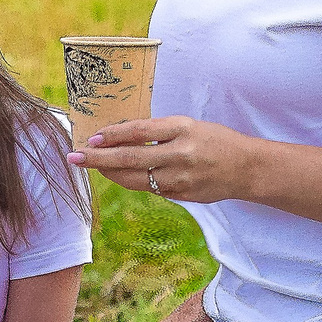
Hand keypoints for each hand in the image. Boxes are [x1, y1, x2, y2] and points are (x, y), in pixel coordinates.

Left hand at [75, 115, 264, 204]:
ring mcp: (180, 178)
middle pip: (130, 157)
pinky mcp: (181, 195)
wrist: (247, 168)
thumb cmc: (215, 141)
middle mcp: (180, 153)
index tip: (91, 137)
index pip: (138, 131)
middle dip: (97, 158)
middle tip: (74, 157)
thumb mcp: (188, 126)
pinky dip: (130, 180)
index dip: (111, 135)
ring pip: (134, 178)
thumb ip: (157, 132)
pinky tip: (118, 174)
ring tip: (91, 166)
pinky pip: (148, 188)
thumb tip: (119, 137)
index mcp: (182, 129)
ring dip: (109, 172)